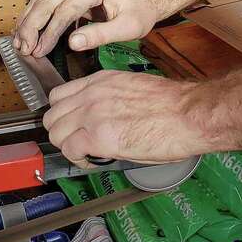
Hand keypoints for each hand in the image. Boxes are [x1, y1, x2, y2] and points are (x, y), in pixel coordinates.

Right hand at [13, 0, 160, 57]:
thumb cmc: (140, 11)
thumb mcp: (128, 27)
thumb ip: (101, 35)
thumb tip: (72, 44)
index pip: (65, 10)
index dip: (50, 32)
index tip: (40, 51)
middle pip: (47, 1)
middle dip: (32, 26)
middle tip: (24, 49)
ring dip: (28, 20)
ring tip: (20, 42)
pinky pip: (47, 1)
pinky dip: (35, 16)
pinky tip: (27, 31)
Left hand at [42, 70, 209, 165]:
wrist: (189, 113)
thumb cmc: (172, 104)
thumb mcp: (131, 88)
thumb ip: (109, 98)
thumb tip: (102, 115)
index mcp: (100, 81)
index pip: (59, 95)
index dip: (62, 115)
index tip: (72, 125)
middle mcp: (91, 94)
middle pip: (52, 115)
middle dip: (61, 132)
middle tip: (77, 143)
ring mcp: (92, 114)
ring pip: (56, 133)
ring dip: (68, 147)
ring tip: (86, 153)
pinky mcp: (98, 137)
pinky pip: (70, 150)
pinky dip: (78, 160)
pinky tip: (94, 160)